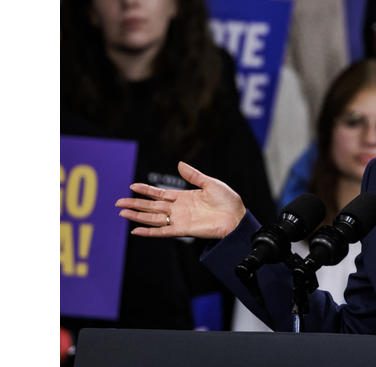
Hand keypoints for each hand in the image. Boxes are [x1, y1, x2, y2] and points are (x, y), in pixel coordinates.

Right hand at [116, 162, 246, 238]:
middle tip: (118, 202)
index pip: (160, 193)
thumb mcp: (210, 183)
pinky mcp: (183, 230)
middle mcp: (179, 209)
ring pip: (153, 218)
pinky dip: (149, 231)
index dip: (146, 190)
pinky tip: (136, 230)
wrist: (237, 217)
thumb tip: (179, 163)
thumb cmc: (228, 201)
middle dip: (135, 203)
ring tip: (122, 212)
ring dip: (137, 215)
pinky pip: (163, 231)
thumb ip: (193, 175)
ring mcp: (180, 220)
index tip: (132, 186)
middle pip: (152, 206)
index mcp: (185, 197)